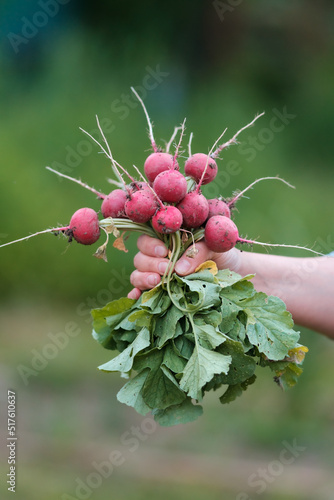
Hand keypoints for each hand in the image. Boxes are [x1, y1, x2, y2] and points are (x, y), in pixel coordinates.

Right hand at [127, 234, 242, 298]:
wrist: (234, 273)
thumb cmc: (222, 255)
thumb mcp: (214, 247)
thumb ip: (198, 252)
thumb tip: (179, 269)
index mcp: (169, 241)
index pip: (148, 239)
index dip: (151, 245)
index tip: (164, 251)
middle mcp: (159, 257)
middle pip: (141, 257)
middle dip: (151, 263)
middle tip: (167, 269)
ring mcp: (157, 275)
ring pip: (137, 273)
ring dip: (143, 278)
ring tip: (157, 282)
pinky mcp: (159, 291)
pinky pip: (141, 292)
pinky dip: (136, 294)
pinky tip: (137, 298)